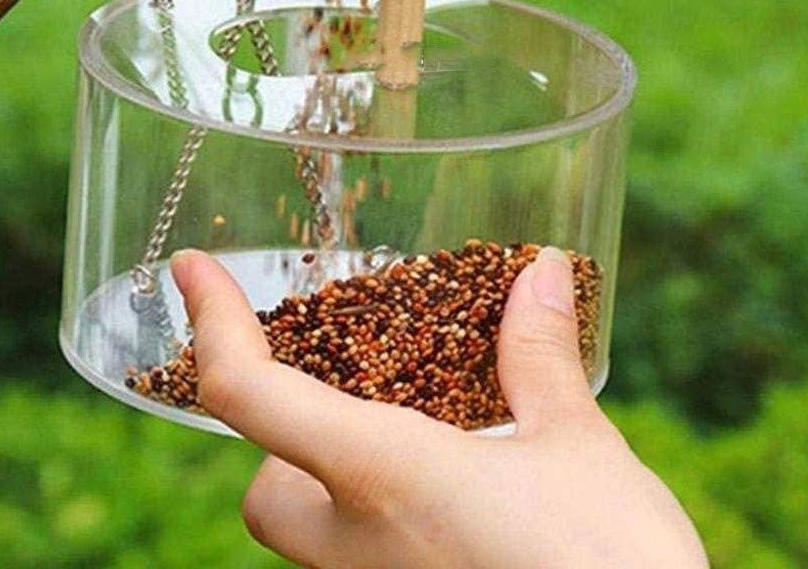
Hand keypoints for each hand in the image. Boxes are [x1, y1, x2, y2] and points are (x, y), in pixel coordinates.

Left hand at [172, 247, 707, 568]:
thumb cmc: (615, 568)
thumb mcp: (581, 451)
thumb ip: (542, 358)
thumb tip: (538, 273)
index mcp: (384, 478)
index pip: (248, 397)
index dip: (210, 324)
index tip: (192, 269)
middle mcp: (360, 548)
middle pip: (265, 493)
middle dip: (283, 436)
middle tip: (349, 385)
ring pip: (312, 537)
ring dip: (338, 478)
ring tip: (415, 430)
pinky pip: (366, 564)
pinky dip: (387, 519)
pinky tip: (455, 496)